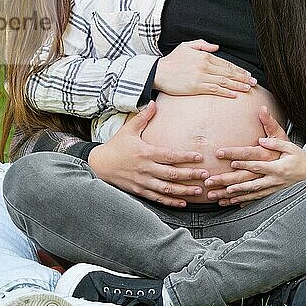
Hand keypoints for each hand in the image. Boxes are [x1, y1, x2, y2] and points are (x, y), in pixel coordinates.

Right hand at [88, 101, 209, 206]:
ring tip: (198, 190)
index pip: (170, 155)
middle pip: (172, 174)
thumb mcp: (128, 129)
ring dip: (184, 191)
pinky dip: (170, 201)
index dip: (186, 157)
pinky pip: (157, 198)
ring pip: (167, 188)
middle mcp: (146, 168)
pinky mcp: (139, 191)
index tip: (200, 157)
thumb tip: (153, 102)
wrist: (99, 165)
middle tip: (206, 176)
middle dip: (190, 175)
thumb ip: (143, 117)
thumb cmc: (116, 146)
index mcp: (145, 152)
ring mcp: (143, 181)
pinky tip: (183, 203)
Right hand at [154, 39, 257, 97]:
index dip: (239, 69)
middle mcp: (205, 65)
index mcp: (205, 56)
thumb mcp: (186, 46)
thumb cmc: (172, 61)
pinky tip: (234, 95)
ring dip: (238, 85)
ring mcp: (201, 77)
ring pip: (224, 81)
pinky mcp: (196, 87)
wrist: (158, 72)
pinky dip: (226, 92)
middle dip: (243, 78)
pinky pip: (215, 90)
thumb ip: (202, 44)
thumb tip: (216, 47)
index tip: (247, 74)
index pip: (226, 63)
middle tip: (254, 83)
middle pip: (228, 72)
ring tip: (248, 89)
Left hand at [204, 106, 284, 202]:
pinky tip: (231, 203)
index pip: (255, 162)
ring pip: (249, 193)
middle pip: (247, 181)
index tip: (227, 159)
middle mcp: (272, 179)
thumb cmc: (299, 157)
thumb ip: (275, 139)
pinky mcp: (271, 193)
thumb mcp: (290, 145)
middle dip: (228, 182)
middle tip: (211, 181)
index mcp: (276, 165)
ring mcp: (272, 188)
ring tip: (218, 196)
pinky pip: (255, 199)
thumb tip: (262, 135)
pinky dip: (243, 201)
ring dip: (233, 194)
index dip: (241, 160)